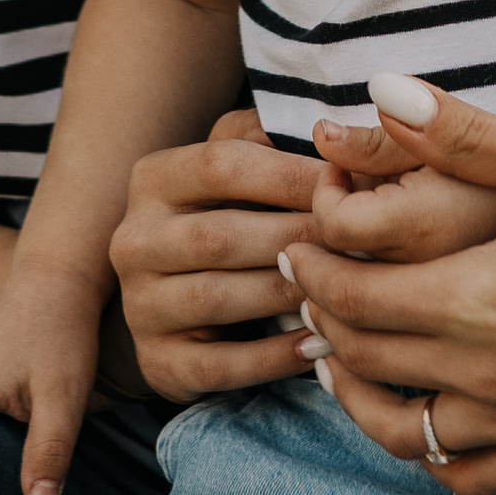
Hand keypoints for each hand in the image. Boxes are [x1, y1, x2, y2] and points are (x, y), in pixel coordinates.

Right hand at [112, 110, 324, 404]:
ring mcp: (139, 305)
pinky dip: (273, 357)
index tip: (349, 186)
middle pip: (220, 235)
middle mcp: (134, 240)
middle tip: (361, 244)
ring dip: (288, 295)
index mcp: (154, 179)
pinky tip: (319, 345)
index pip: (221, 165)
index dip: (290, 175)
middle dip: (297, 238)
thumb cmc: (228, 220)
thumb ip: (266, 140)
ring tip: (347, 291)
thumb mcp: (235, 169)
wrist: (172, 305)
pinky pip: (219, 364)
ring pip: (217, 299)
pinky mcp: (156, 361)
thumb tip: (329, 130)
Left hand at [281, 82, 495, 494]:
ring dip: (354, 392)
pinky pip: (462, 475)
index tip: (301, 241)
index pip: (351, 296)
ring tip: (340, 354)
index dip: (313, 268)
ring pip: (396, 430)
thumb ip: (468, 132)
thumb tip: (376, 94)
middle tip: (310, 285)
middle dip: (324, 319)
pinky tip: (418, 412)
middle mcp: (487, 375)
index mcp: (478, 298)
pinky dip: (421, 451)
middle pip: (363, 358)